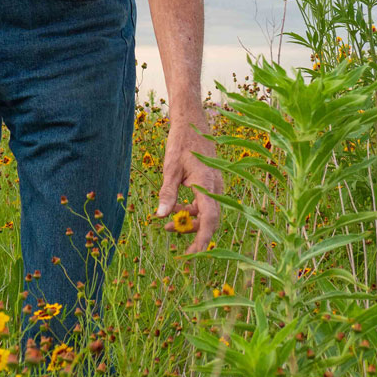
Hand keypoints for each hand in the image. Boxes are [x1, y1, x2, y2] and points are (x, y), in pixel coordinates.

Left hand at [156, 128, 221, 254]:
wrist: (192, 122)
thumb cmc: (181, 143)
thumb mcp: (169, 168)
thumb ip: (167, 193)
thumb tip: (160, 216)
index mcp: (207, 184)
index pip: (209, 219)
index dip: (203, 238)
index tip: (193, 254)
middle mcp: (215, 187)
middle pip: (208, 219)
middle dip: (191, 230)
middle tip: (168, 231)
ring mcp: (215, 186)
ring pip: (205, 213)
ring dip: (188, 219)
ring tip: (166, 223)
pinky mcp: (211, 184)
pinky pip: (204, 204)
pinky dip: (191, 210)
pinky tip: (175, 208)